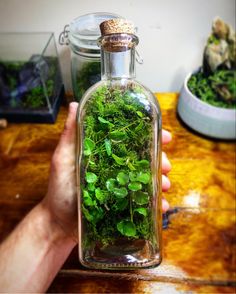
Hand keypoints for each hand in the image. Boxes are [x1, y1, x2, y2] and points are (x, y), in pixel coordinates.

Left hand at [43, 102, 171, 240]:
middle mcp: (117, 170)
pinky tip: (162, 205)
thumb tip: (75, 104)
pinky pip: (145, 204)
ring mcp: (122, 189)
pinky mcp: (124, 208)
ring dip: (162, 181)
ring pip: (149, 181)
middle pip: (145, 161)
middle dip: (161, 161)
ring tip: (165, 186)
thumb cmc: (59, 190)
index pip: (132, 141)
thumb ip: (70, 135)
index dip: (150, 136)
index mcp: (106, 155)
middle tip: (166, 166)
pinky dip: (157, 204)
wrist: (59, 224)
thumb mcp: (63, 159)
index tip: (165, 136)